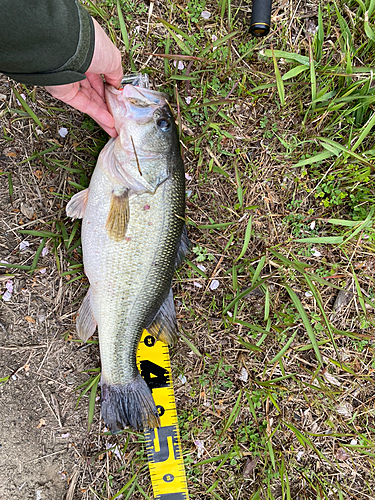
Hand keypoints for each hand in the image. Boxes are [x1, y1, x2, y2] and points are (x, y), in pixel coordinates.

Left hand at [45, 18, 121, 136]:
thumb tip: (117, 85)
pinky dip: (96, 114)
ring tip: (115, 125)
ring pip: (90, 100)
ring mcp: (71, 79)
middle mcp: (79, 65)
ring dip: (104, 113)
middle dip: (108, 104)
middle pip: (96, 90)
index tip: (120, 98)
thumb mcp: (113, 59)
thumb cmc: (90, 46)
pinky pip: (83, 104)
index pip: (101, 74)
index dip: (111, 87)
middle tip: (119, 115)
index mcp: (90, 54)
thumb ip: (116, 74)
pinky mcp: (64, 92)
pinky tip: (108, 122)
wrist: (68, 47)